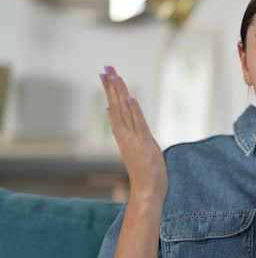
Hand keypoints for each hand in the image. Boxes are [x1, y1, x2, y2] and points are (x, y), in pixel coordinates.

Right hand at [100, 66, 167, 202]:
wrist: (147, 190)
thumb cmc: (144, 170)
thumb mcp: (135, 144)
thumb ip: (126, 127)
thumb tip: (113, 112)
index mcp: (124, 134)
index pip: (115, 107)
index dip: (111, 90)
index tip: (106, 73)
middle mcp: (126, 134)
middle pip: (117, 105)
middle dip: (112, 86)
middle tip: (106, 67)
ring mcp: (134, 139)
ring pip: (125, 112)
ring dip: (120, 94)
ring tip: (115, 75)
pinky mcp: (144, 144)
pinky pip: (138, 124)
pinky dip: (134, 112)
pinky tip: (131, 99)